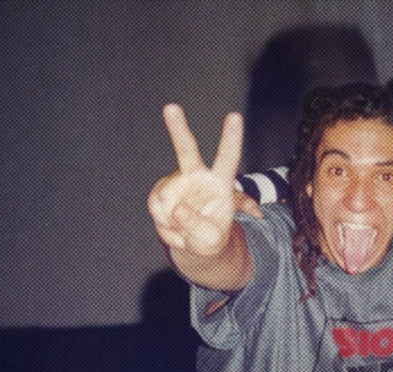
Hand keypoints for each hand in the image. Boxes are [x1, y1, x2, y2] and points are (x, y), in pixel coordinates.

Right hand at [148, 104, 244, 256]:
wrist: (192, 243)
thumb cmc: (209, 238)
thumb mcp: (211, 240)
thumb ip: (197, 226)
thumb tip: (176, 207)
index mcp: (221, 183)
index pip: (228, 158)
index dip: (231, 138)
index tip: (235, 116)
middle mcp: (198, 176)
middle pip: (187, 150)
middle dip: (178, 129)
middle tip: (171, 108)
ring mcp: (177, 182)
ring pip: (166, 195)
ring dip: (172, 220)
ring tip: (185, 230)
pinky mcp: (161, 192)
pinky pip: (157, 207)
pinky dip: (164, 222)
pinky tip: (173, 225)